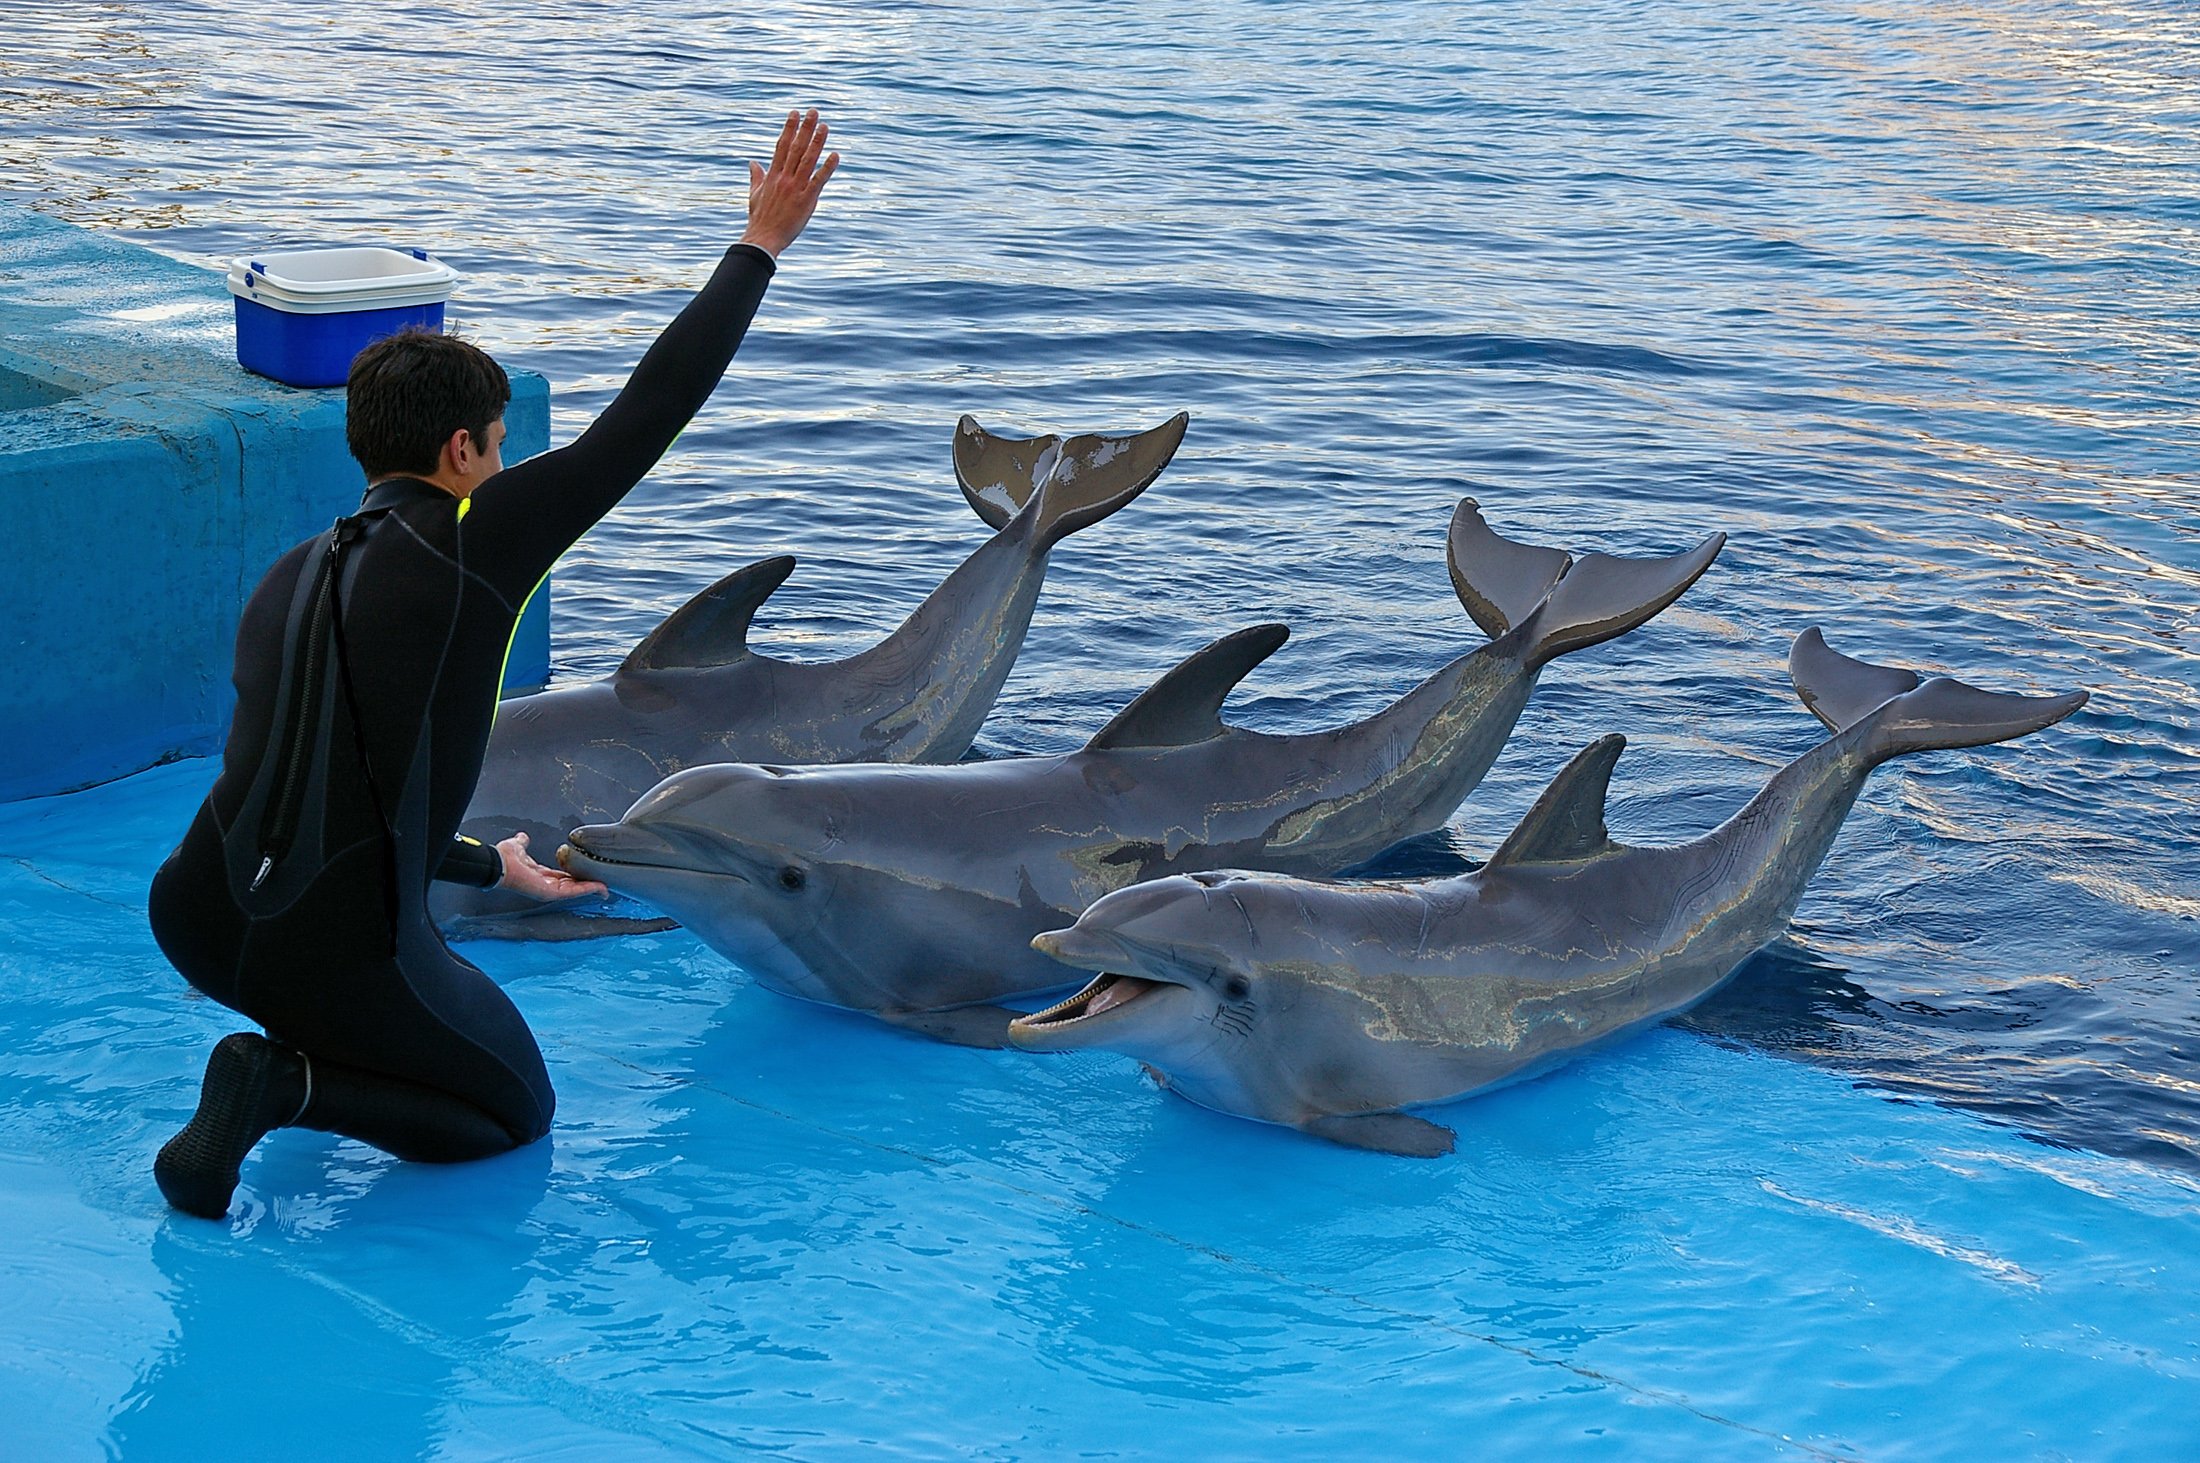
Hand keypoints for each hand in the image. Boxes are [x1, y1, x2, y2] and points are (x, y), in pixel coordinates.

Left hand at [496, 831, 608, 902]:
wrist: (497, 863)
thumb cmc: (504, 858)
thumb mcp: (517, 846)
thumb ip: (523, 842)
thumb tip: (523, 836)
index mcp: (540, 875)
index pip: (563, 877)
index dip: (577, 876)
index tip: (590, 873)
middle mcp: (545, 885)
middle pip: (572, 886)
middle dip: (589, 885)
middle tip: (605, 885)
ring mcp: (548, 891)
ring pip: (575, 890)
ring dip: (592, 889)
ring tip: (606, 888)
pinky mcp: (550, 893)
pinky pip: (573, 892)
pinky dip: (587, 889)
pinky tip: (599, 887)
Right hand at [740, 108, 840, 257]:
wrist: (764, 238)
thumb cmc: (760, 217)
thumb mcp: (755, 194)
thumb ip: (757, 176)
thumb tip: (753, 162)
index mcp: (773, 174)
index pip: (782, 145)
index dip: (789, 128)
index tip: (795, 113)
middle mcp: (784, 177)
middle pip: (796, 147)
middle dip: (805, 128)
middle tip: (813, 111)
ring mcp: (795, 187)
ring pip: (808, 160)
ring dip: (817, 142)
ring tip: (824, 126)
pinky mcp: (807, 199)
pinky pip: (819, 180)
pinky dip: (827, 167)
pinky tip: (835, 155)